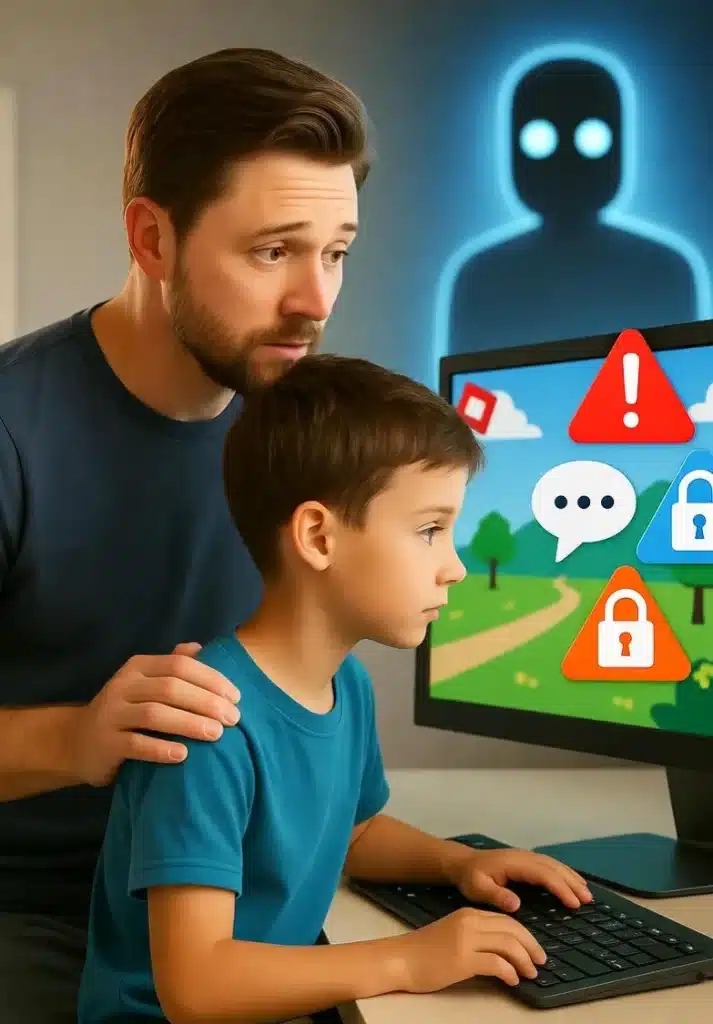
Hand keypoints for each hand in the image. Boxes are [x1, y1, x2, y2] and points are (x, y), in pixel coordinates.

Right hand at [72, 642, 240, 785]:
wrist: (78, 742)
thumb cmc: (125, 711)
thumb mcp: (145, 683)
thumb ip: (172, 665)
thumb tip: (201, 647)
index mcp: (139, 667)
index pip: (180, 665)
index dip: (211, 679)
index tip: (236, 697)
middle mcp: (123, 685)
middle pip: (171, 688)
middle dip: (206, 702)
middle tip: (233, 719)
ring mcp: (111, 714)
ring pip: (155, 714)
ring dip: (190, 723)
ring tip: (217, 734)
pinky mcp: (105, 743)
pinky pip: (135, 744)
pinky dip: (161, 749)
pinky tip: (183, 755)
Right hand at [394, 906, 547, 991]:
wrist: (401, 959)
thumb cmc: (426, 951)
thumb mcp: (454, 933)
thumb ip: (477, 936)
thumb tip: (504, 950)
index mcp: (469, 914)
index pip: (507, 920)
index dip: (526, 935)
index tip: (535, 950)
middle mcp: (470, 922)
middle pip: (512, 929)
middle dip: (531, 946)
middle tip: (540, 962)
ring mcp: (466, 940)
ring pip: (508, 944)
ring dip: (524, 960)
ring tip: (530, 973)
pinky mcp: (462, 959)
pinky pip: (496, 964)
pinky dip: (509, 972)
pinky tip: (512, 980)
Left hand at [449, 847, 592, 912]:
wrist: (463, 863)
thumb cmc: (470, 878)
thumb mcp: (477, 888)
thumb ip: (496, 895)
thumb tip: (517, 905)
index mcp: (515, 864)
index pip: (543, 874)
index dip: (560, 888)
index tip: (574, 903)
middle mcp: (524, 857)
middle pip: (553, 867)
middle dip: (571, 883)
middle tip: (588, 900)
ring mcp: (526, 857)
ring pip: (553, 864)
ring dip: (571, 877)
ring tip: (586, 892)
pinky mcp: (526, 861)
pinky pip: (549, 865)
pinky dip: (563, 872)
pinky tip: (571, 881)